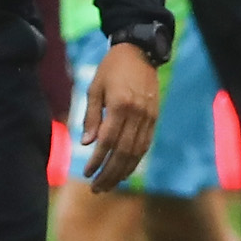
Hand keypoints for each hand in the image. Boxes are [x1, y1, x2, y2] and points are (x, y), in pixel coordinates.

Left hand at [81, 41, 159, 193]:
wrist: (140, 52)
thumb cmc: (111, 69)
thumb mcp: (94, 88)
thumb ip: (91, 116)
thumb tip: (86, 143)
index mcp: (120, 105)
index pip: (108, 141)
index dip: (97, 160)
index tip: (86, 174)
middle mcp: (137, 114)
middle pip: (124, 152)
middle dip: (109, 173)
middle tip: (96, 188)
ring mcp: (149, 117)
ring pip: (137, 152)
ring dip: (122, 172)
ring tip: (107, 185)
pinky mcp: (154, 118)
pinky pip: (145, 145)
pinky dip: (135, 161)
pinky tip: (124, 172)